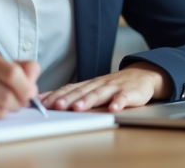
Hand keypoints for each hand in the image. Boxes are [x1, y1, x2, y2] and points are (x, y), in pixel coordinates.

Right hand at [0, 46, 40, 118]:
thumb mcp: (2, 64)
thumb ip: (24, 68)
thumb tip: (33, 84)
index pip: (12, 72)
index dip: (25, 86)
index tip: (31, 93)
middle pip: (7, 95)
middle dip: (19, 102)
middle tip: (20, 102)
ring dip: (8, 110)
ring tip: (5, 104)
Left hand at [41, 61, 172, 112]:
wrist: (143, 75)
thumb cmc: (115, 85)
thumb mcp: (95, 87)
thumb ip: (77, 94)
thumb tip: (51, 101)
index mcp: (90, 84)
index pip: (70, 88)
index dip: (56, 94)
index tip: (42, 102)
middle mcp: (100, 84)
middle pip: (81, 91)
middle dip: (67, 98)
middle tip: (55, 105)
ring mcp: (115, 87)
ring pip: (99, 94)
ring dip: (88, 100)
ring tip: (78, 108)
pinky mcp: (130, 93)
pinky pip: (124, 98)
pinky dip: (119, 102)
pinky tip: (114, 108)